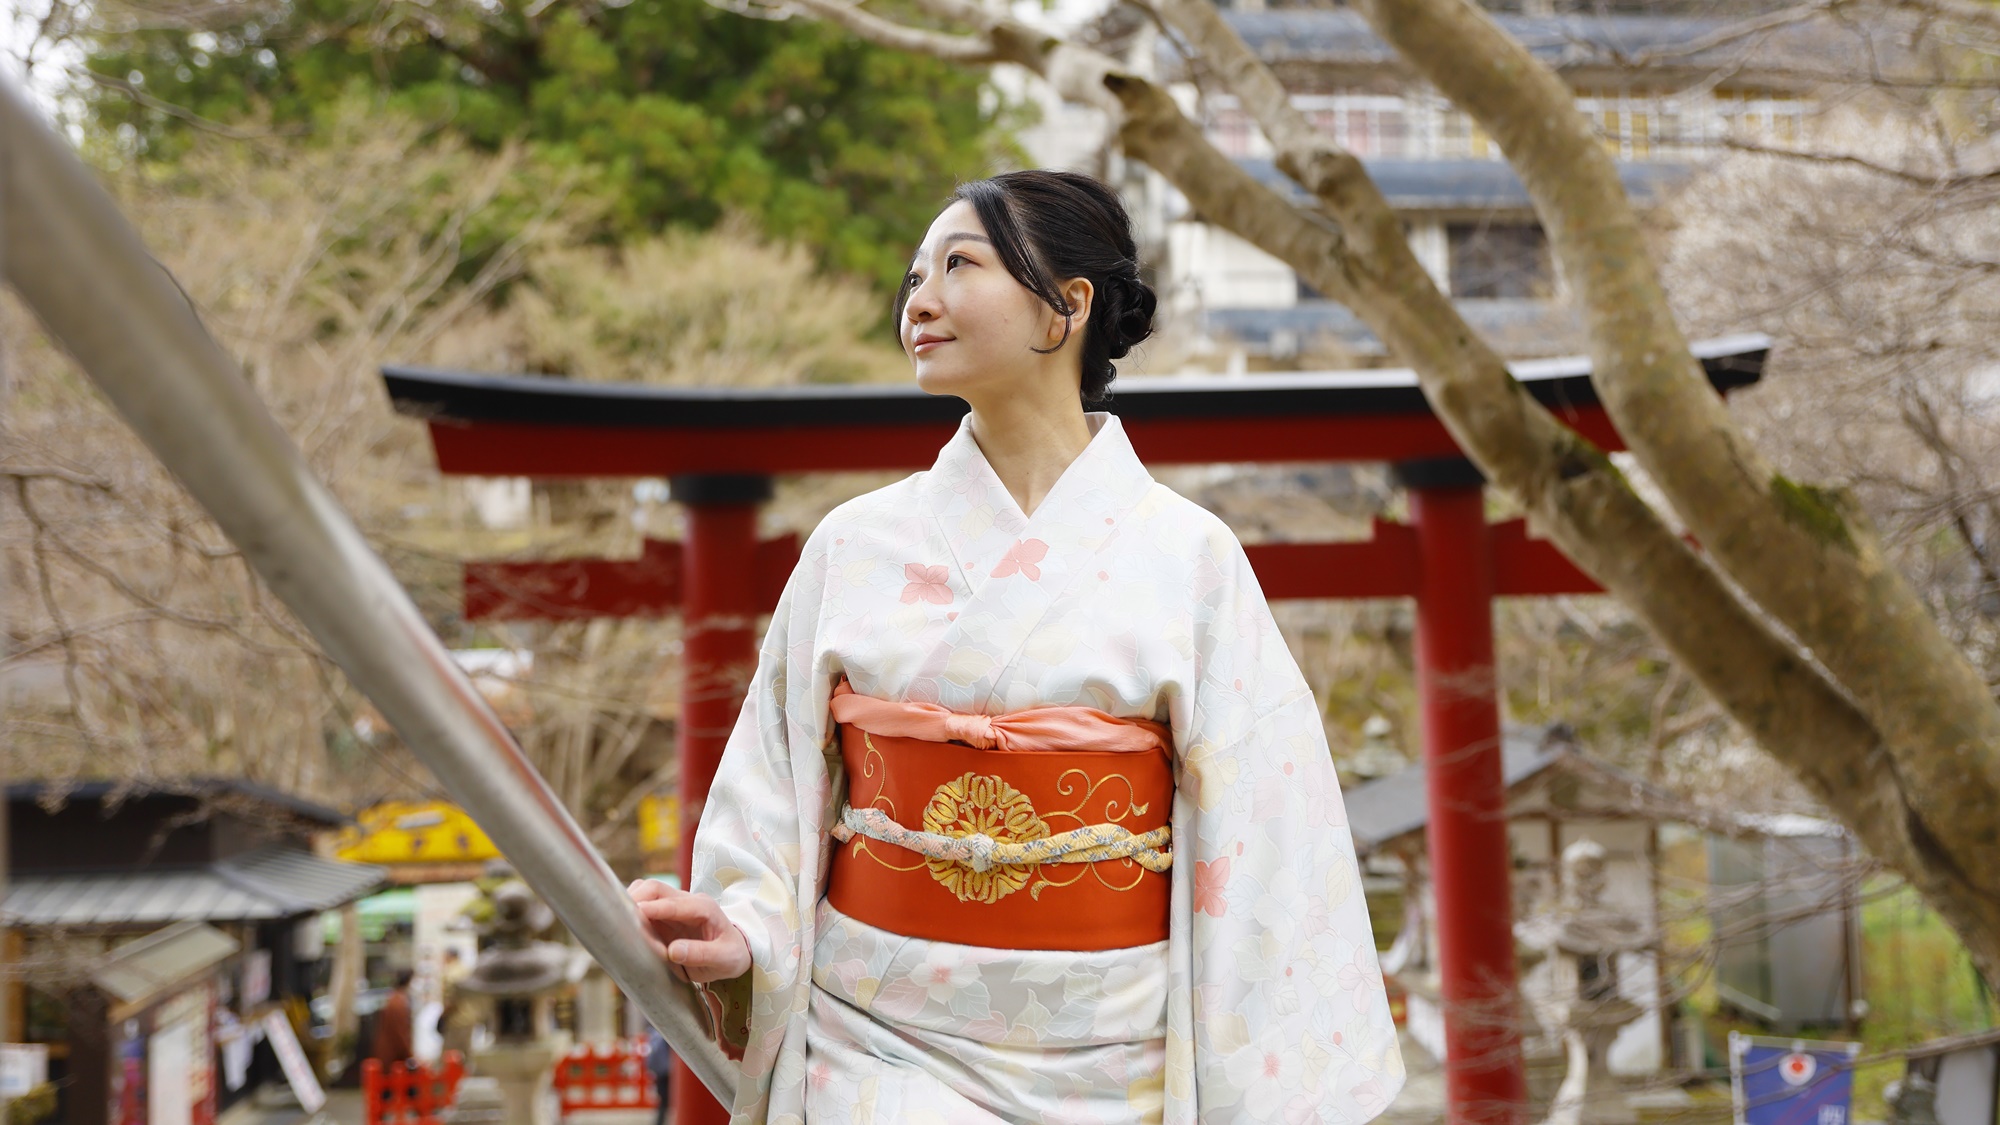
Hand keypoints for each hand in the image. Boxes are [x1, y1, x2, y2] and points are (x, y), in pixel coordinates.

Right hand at [627, 879, 752, 983]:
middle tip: (618, 919)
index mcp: (704, 908)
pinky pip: (642, 907)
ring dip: (629, 904)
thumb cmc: (730, 955)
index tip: (634, 915)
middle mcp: (687, 902)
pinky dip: (630, 913)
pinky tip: (622, 927)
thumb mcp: (724, 959)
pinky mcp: (663, 917)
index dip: (653, 909)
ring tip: (617, 923)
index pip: (674, 904)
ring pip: (645, 894)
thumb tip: (673, 951)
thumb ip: (701, 954)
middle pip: (655, 889)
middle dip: (636, 899)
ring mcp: (673, 907)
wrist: (733, 952)